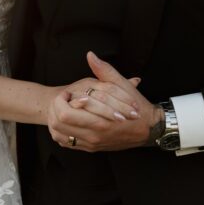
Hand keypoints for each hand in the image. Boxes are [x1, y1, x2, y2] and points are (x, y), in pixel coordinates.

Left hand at [48, 52, 162, 151]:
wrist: (148, 130)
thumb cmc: (136, 107)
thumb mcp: (122, 86)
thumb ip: (105, 71)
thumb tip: (90, 55)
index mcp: (99, 122)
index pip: (64, 113)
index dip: (61, 100)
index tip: (69, 93)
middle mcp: (93, 136)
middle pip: (58, 124)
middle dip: (55, 108)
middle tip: (64, 100)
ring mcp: (91, 144)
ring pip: (58, 134)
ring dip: (55, 120)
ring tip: (65, 109)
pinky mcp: (90, 148)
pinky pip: (66, 143)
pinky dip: (62, 132)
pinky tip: (67, 122)